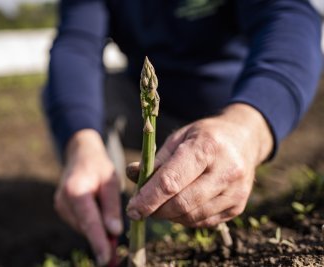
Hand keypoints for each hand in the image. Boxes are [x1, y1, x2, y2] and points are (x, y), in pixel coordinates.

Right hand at [54, 129, 122, 265]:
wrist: (81, 155)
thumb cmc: (99, 167)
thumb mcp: (111, 181)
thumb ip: (112, 207)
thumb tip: (114, 233)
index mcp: (75, 191)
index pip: (89, 222)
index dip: (99, 242)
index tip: (107, 259)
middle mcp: (63, 200)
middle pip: (85, 227)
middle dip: (101, 240)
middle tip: (117, 250)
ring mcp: (60, 205)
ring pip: (83, 227)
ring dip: (97, 230)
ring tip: (108, 215)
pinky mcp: (61, 209)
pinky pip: (80, 223)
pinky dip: (91, 223)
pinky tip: (99, 212)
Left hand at [126, 103, 272, 226]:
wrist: (244, 140)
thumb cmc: (204, 137)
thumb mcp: (178, 138)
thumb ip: (155, 159)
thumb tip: (131, 175)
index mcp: (207, 147)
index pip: (171, 181)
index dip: (148, 198)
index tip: (132, 209)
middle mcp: (226, 170)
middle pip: (181, 203)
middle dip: (156, 210)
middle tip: (142, 208)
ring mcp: (236, 191)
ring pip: (191, 216)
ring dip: (169, 215)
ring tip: (161, 204)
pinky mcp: (238, 206)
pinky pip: (203, 222)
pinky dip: (185, 218)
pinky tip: (180, 205)